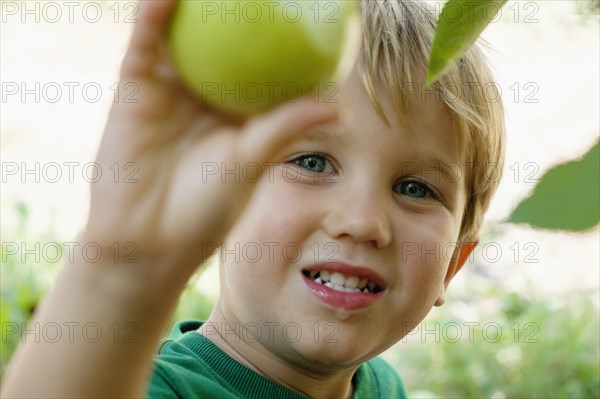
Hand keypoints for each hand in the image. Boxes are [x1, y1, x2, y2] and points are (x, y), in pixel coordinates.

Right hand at [85, 0, 339, 276]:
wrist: (146, 239)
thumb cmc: (205, 211)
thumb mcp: (250, 164)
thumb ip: (284, 128)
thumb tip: (338, 105)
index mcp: (241, 110)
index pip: (270, 65)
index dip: (288, 38)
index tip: (315, 12)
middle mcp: (210, 93)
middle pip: (230, 40)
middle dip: (246, 12)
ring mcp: (173, 86)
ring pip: (186, 33)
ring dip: (197, 3)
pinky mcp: (137, 86)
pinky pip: (147, 43)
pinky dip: (154, 15)